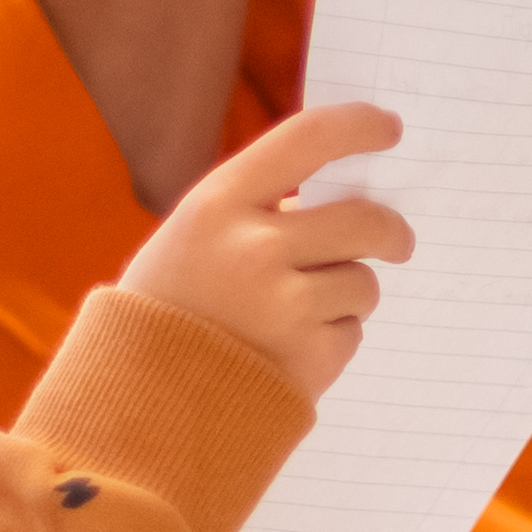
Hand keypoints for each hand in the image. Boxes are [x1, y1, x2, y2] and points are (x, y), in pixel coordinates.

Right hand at [119, 97, 408, 402]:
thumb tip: (341, 200)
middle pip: (365, 219)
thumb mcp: (190, 238)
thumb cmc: (167, 309)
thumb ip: (256, 212)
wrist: (135, 405)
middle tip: (396, 241)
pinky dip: (331, 340)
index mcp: (219, 204)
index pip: (310, 137)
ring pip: (363, 282)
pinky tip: (286, 351)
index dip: (359, 126)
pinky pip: (351, 333)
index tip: (389, 129)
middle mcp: (255, 249)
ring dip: (348, 295)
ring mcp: (285, 307)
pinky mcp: (307, 359)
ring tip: (298, 315)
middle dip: (391, 231)